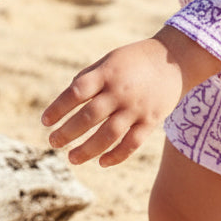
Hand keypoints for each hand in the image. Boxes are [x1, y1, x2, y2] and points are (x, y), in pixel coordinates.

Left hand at [42, 27, 220, 166]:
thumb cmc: (135, 60)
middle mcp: (121, 91)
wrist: (174, 59)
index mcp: (108, 72)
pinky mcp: (151, 120)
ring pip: (108, 135)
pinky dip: (116, 156)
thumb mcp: (111, 60)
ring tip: (71, 158)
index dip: (58, 108)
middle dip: (67, 132)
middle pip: (89, 117)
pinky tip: (101, 162)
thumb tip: (65, 102)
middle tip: (53, 142)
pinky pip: (131, 144)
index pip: (76, 92)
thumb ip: (89, 78)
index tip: (45, 121)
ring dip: (87, 150)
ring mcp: (136, 107)